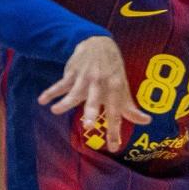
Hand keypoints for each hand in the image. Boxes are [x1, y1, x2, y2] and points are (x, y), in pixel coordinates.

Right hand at [37, 36, 150, 151]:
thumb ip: (130, 107)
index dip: (115, 130)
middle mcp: (100, 83)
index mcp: (115, 88)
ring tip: (55, 111)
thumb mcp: (123, 85)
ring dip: (65, 102)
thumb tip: (146, 121)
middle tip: (88, 127)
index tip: (114, 147)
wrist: (99, 43)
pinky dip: (50, 92)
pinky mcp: (72, 73)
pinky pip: (60, 84)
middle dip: (91, 112)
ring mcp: (85, 77)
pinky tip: (42, 100)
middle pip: (95, 100)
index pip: (115, 112)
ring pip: (74, 92)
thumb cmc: (112, 70)